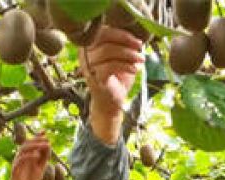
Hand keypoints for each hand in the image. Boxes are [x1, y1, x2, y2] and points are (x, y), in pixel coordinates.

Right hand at [8, 134, 50, 179]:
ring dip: (35, 146)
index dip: (37, 136)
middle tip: (46, 138)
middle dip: (36, 139)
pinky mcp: (15, 168)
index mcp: (27, 155)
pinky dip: (29, 156)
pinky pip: (21, 160)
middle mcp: (21, 156)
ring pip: (23, 149)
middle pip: (27, 144)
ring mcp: (17, 162)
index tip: (44, 131)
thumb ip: (44, 158)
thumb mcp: (40, 167)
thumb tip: (49, 146)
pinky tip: (37, 155)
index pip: (31, 143)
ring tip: (45, 145)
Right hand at [81, 26, 144, 143]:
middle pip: (105, 39)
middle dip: (126, 42)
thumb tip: (138, 36)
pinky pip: (109, 66)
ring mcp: (87, 66)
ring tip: (140, 60)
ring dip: (128, 54)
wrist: (111, 102)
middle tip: (140, 48)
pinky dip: (125, 66)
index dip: (122, 34)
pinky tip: (134, 70)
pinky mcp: (94, 78)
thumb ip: (126, 46)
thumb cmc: (117, 78)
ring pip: (108, 51)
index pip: (103, 31)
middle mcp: (84, 54)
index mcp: (89, 45)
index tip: (138, 41)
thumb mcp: (123, 58)